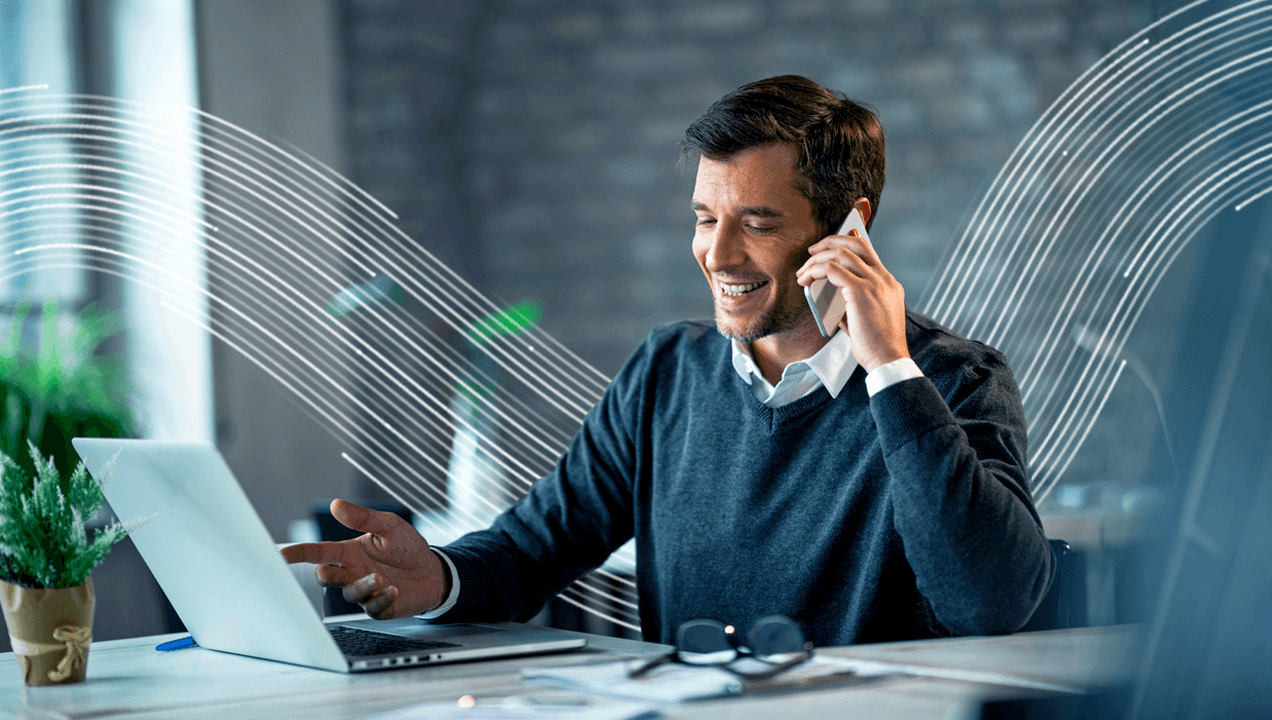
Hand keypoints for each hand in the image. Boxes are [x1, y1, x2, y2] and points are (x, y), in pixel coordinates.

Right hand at [280, 499, 447, 619]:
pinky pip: (372, 607)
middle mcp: (352, 572)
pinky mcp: (379, 607)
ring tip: (380, 577)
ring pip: (349, 593)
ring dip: (362, 585)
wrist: (433, 570)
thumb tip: (336, 504)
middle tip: (325, 571)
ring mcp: (365, 591)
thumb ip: (363, 518)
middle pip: (326, 577)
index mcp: (349, 552)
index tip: (279, 555)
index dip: (298, 553)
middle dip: (323, 575)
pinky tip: (393, 591)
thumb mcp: (389, 526)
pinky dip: (381, 599)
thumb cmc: (407, 547)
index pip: (318, 552)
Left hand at [796, 229, 908, 371]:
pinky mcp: (860, 291)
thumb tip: (833, 302)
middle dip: (830, 241)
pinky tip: (805, 280)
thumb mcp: (870, 319)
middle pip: (856, 244)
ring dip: (816, 260)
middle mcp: (883, 279)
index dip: (849, 241)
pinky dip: (815, 271)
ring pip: (840, 254)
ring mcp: (874, 283)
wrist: (889, 359)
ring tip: (803, 272)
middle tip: (812, 250)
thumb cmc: (878, 346)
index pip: (868, 252)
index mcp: (889, 284)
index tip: (831, 243)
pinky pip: (831, 269)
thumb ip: (854, 305)